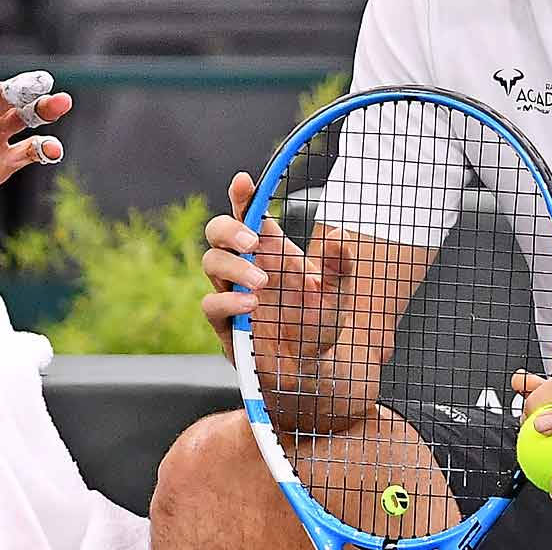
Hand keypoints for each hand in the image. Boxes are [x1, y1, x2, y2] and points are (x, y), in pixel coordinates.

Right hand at [201, 172, 349, 361]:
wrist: (309, 369)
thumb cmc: (317, 324)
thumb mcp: (338, 294)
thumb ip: (340, 266)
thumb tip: (340, 234)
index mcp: (270, 250)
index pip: (249, 214)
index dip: (242, 195)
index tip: (244, 181)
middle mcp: (247, 266)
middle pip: (218, 231)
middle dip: (229, 229)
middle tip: (252, 243)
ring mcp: (232, 292)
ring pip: (211, 261)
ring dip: (233, 267)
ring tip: (261, 284)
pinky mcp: (225, 322)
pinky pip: (212, 303)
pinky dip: (227, 301)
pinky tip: (250, 305)